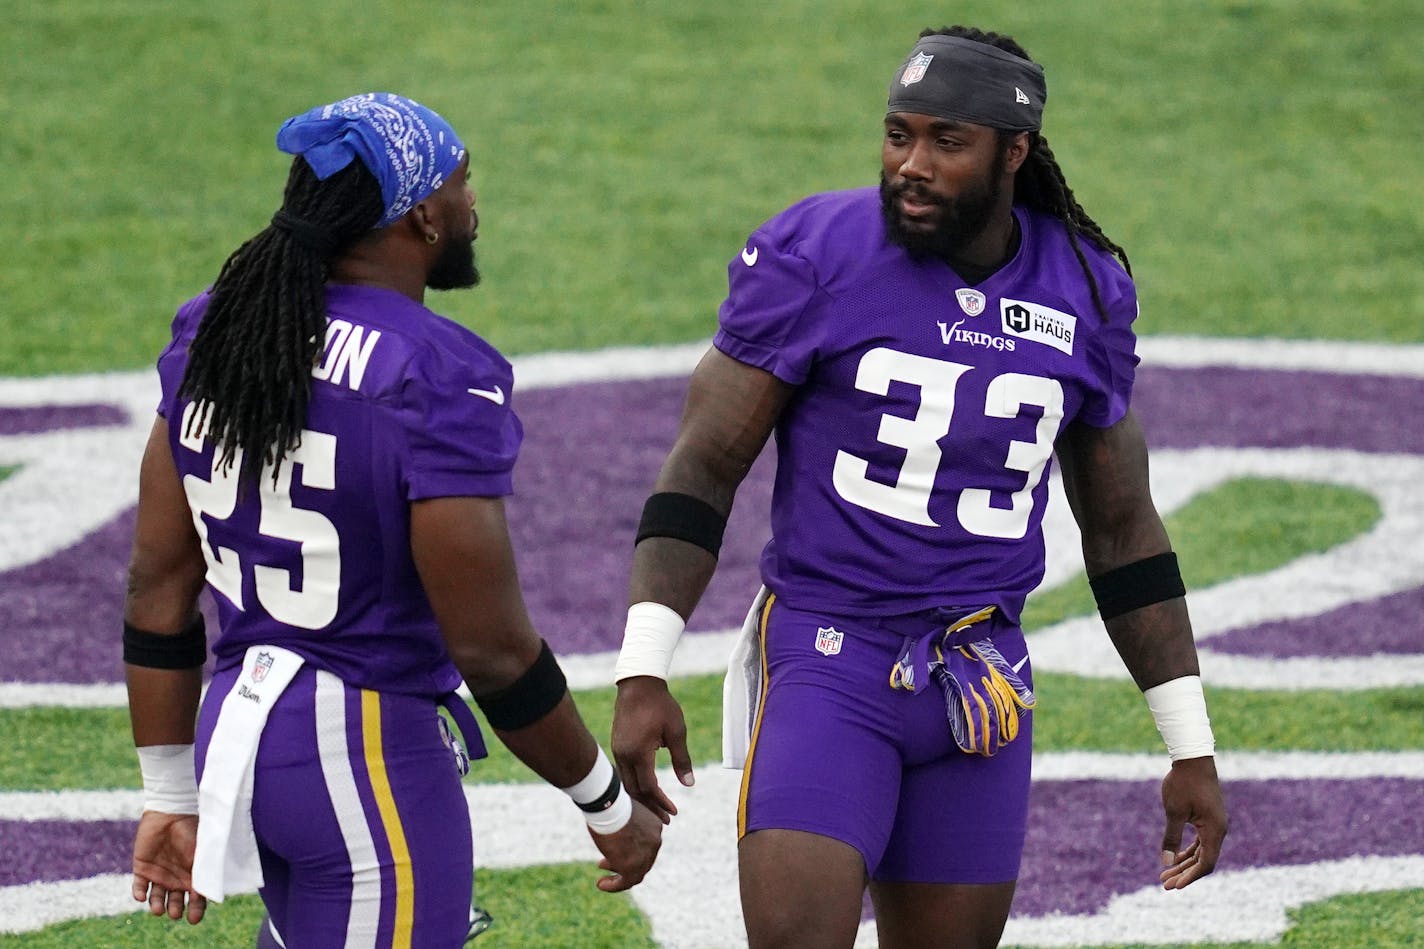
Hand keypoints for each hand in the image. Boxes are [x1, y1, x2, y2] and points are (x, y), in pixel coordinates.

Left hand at [131, 810, 205, 923]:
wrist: (170, 812)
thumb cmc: (190, 831)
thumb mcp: (201, 852)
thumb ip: (205, 871)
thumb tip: (211, 893)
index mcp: (193, 875)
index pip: (197, 899)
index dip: (197, 910)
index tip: (194, 919)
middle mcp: (176, 878)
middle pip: (176, 903)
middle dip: (175, 910)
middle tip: (175, 912)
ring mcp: (159, 874)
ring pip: (156, 899)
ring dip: (157, 906)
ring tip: (158, 909)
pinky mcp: (142, 869)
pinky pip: (138, 888)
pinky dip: (139, 894)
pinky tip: (141, 896)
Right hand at [588, 798, 663, 891]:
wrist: (608, 805)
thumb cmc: (611, 802)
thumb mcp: (622, 811)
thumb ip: (624, 822)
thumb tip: (614, 829)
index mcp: (654, 826)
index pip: (646, 844)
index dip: (630, 850)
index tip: (613, 851)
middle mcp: (655, 841)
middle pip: (642, 859)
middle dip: (622, 863)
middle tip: (604, 863)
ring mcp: (645, 855)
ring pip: (636, 874)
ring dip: (619, 878)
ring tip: (603, 882)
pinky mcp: (633, 866)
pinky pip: (626, 882)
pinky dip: (614, 885)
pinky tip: (601, 884)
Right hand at [611, 676, 693, 822]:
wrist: (638, 684)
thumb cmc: (661, 705)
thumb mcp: (677, 731)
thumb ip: (682, 759)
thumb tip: (689, 784)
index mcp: (639, 753)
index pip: (649, 788)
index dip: (661, 802)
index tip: (674, 812)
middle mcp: (624, 755)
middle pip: (636, 791)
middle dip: (651, 806)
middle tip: (667, 819)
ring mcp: (618, 750)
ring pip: (627, 783)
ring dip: (643, 797)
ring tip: (658, 806)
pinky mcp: (618, 745)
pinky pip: (625, 772)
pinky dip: (636, 784)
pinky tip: (648, 786)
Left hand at [1159, 755, 1227, 888]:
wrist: (1193, 758)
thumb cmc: (1183, 783)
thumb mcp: (1174, 812)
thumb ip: (1171, 838)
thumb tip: (1166, 862)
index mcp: (1214, 830)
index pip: (1206, 863)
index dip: (1190, 876)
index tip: (1174, 885)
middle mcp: (1218, 829)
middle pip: (1203, 860)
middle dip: (1184, 873)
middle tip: (1164, 883)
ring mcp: (1215, 823)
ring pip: (1201, 851)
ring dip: (1185, 862)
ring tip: (1165, 872)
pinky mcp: (1209, 817)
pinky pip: (1201, 840)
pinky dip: (1189, 850)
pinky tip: (1176, 856)